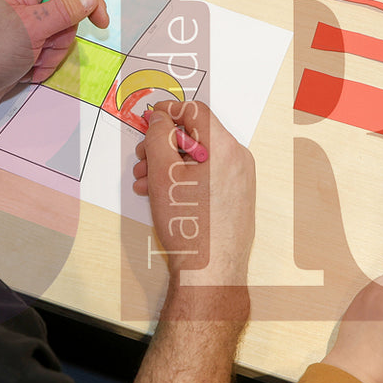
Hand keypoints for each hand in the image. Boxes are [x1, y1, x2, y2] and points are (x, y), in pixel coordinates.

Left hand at [0, 0, 109, 111]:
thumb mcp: (32, 27)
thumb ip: (65, 10)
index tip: (100, 21)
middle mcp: (27, 4)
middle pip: (69, 14)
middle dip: (62, 37)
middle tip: (44, 45)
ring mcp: (26, 27)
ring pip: (61, 37)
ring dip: (52, 55)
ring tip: (31, 62)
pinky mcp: (26, 47)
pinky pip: (50, 53)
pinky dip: (43, 65)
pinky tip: (27, 70)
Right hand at [132, 101, 254, 286]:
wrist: (211, 272)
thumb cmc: (189, 225)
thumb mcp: (162, 173)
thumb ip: (158, 137)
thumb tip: (159, 118)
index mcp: (225, 148)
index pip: (196, 111)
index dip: (169, 110)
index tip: (149, 118)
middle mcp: (238, 160)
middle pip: (196, 136)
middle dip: (163, 144)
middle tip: (141, 158)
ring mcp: (240, 180)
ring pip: (199, 159)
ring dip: (169, 164)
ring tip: (145, 182)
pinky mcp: (237, 198)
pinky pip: (208, 177)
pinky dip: (184, 179)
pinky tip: (161, 195)